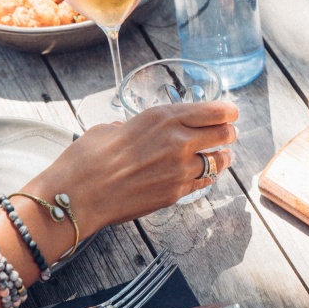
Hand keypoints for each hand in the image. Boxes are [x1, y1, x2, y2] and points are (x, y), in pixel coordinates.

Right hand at [24, 102, 237, 240]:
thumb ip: (135, 127)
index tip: (231, 113)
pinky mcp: (176, 193)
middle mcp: (178, 141)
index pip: (213, 111)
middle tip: (227, 133)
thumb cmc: (87, 159)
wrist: (77, 196)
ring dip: (222, 157)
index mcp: (162, 117)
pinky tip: (203, 174)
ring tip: (222, 155)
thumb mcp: (112, 128)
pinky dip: (206, 177)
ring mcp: (180, 170)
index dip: (227, 112)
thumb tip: (138, 130)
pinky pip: (203, 182)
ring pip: (218, 161)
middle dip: (228, 133)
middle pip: (223, 134)